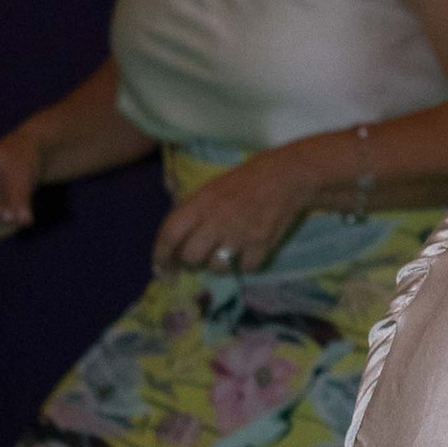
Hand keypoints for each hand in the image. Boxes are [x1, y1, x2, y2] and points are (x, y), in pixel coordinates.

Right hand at [0, 128, 42, 243]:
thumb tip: (24, 220)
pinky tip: (11, 217)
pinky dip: (2, 232)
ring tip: (21, 213)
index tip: (13, 217)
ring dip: (4, 228)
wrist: (18, 162)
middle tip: (26, 216)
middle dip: (1, 221)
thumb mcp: (23, 174)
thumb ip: (22, 197)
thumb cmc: (20, 162)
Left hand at [153, 143, 317, 279]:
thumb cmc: (245, 180)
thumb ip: (192, 210)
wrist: (286, 177)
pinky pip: (244, 268)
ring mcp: (240, 235)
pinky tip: (247, 252)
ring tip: (223, 253)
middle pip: (191, 256)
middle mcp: (217, 220)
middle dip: (190, 261)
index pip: (170, 234)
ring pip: (216, 267)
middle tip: (196, 259)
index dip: (161, 255)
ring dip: (216, 265)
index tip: (161, 268)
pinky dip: (244, 264)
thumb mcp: (211, 188)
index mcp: (201, 203)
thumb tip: (174, 238)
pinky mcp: (262, 245)